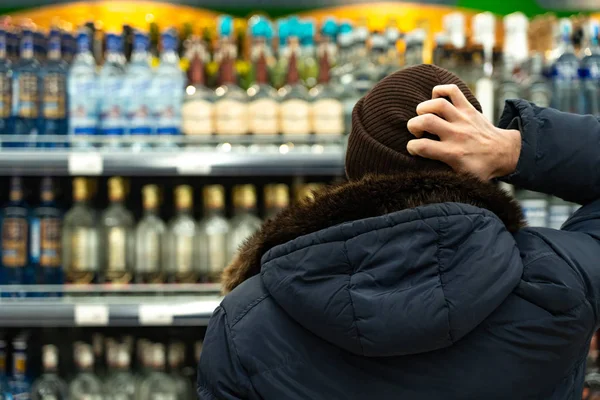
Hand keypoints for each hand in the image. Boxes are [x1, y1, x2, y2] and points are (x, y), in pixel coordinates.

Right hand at [406, 84, 521, 180]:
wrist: (504, 152)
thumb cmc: (480, 168)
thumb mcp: (463, 180)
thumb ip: (446, 180)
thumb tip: (428, 186)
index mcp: (452, 153)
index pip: (421, 146)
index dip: (411, 147)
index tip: (414, 149)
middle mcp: (456, 134)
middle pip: (426, 120)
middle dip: (413, 124)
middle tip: (417, 132)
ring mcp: (463, 118)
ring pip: (437, 103)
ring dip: (424, 107)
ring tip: (423, 115)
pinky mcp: (468, 108)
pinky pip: (452, 90)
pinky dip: (440, 90)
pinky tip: (435, 99)